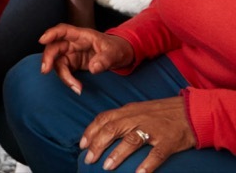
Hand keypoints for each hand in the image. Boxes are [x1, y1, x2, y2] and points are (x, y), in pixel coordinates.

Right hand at [38, 23, 135, 93]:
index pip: (63, 30)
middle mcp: (72, 43)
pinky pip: (64, 71)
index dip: (51, 34)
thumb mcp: (114, 53)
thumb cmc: (116, 49)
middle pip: (54, 47)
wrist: (120, 56)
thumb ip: (104, 60)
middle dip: (48, 58)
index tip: (42, 40)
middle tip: (45, 70)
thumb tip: (93, 68)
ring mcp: (71, 54)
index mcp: (81, 35)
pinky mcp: (73, 64)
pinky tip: (77, 87)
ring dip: (63, 75)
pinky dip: (68, 80)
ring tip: (76, 87)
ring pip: (57, 62)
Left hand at [80, 97, 195, 171]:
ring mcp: (154, 128)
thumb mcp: (140, 109)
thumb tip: (104, 130)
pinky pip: (157, 153)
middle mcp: (138, 117)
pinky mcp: (169, 140)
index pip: (104, 118)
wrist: (193, 110)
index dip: (91, 131)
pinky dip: (148, 164)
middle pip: (112, 129)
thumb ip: (123, 118)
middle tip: (89, 159)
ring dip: (117, 154)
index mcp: (129, 110)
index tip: (82, 145)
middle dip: (97, 144)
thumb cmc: (164, 112)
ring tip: (107, 166)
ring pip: (131, 140)